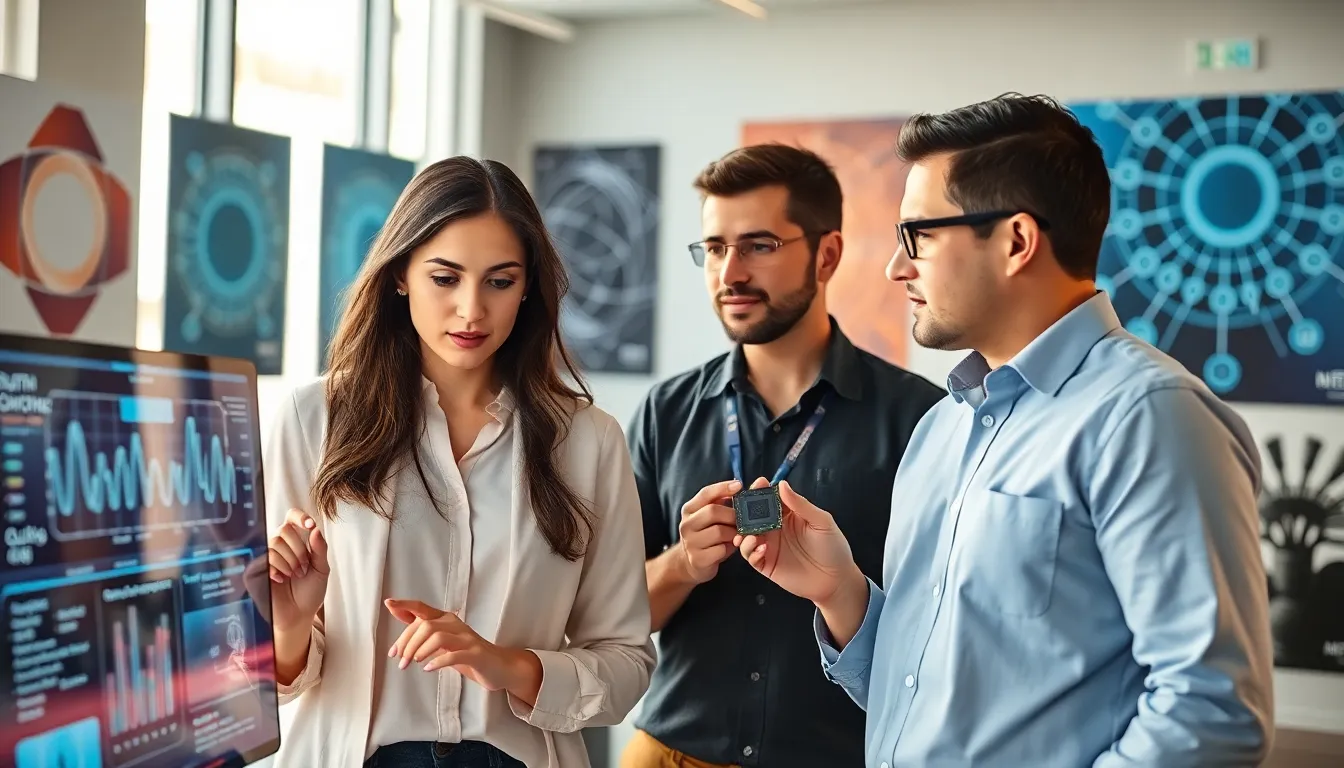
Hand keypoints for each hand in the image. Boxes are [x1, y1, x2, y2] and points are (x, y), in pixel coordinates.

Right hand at [267, 508, 328, 630]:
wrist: (299, 615)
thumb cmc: (310, 592)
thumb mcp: (321, 569)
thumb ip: (320, 549)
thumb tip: (315, 529)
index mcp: (294, 541)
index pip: (291, 517)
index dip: (299, 517)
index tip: (310, 526)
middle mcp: (278, 546)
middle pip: (284, 530)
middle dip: (299, 550)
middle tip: (303, 568)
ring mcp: (265, 557)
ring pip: (274, 543)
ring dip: (290, 561)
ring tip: (294, 575)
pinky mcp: (255, 570)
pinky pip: (264, 558)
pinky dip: (278, 568)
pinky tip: (281, 579)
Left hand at [384, 599, 540, 699]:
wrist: (498, 667)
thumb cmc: (466, 654)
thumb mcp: (441, 640)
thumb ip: (422, 628)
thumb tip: (397, 611)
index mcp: (445, 619)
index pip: (422, 608)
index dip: (405, 604)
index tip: (389, 603)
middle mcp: (456, 624)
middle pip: (425, 626)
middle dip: (408, 644)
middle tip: (400, 662)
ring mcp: (467, 638)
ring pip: (437, 636)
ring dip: (419, 651)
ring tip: (413, 664)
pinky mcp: (475, 654)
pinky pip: (453, 654)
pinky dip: (437, 661)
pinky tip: (428, 669)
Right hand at [678, 478, 764, 583]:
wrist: (695, 562)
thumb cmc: (709, 534)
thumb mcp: (713, 516)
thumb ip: (725, 500)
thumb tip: (744, 484)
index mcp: (689, 509)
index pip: (705, 493)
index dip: (723, 487)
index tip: (739, 485)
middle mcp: (687, 524)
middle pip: (713, 511)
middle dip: (732, 514)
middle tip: (743, 519)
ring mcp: (690, 542)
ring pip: (719, 531)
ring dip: (733, 533)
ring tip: (737, 535)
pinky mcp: (697, 559)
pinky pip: (720, 550)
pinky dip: (729, 548)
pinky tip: (729, 547)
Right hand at [735, 481, 860, 605]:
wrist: (836, 580)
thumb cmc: (833, 548)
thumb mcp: (821, 521)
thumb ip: (801, 504)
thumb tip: (782, 485)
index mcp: (787, 515)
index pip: (769, 498)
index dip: (762, 490)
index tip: (758, 484)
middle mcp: (774, 528)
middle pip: (753, 515)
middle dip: (745, 510)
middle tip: (744, 510)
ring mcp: (768, 546)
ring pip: (746, 535)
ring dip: (743, 533)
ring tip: (750, 535)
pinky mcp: (766, 564)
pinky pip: (750, 556)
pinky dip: (750, 551)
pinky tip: (762, 549)